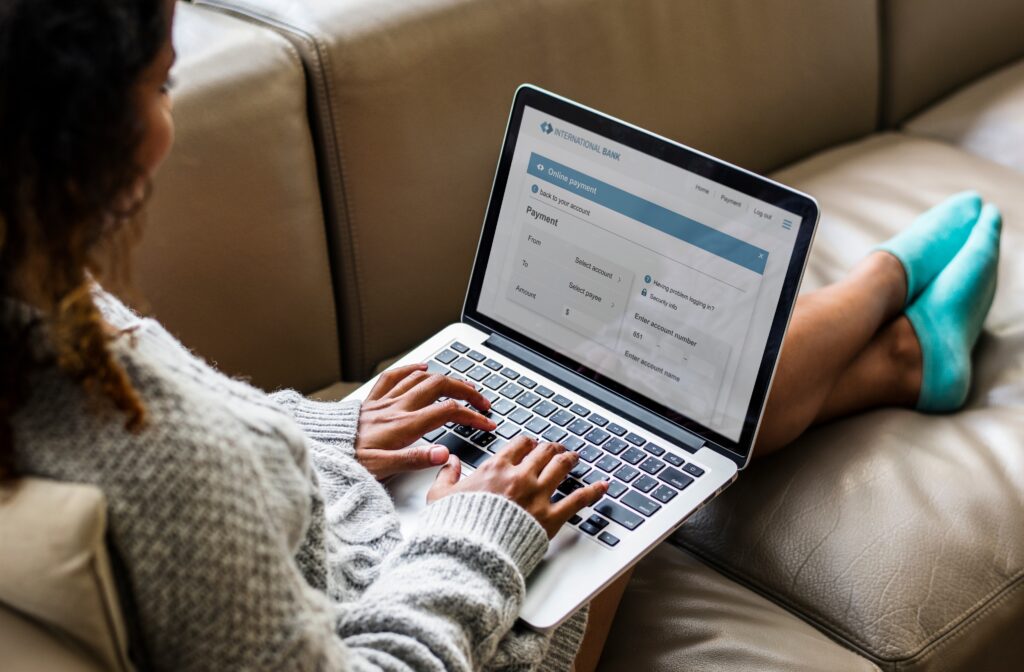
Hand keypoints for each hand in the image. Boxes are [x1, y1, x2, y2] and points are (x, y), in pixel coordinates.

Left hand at [356, 364, 495, 478]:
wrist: (320, 449)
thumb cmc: (348, 461)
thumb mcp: (383, 468)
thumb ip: (415, 459)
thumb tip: (444, 454)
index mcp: (404, 425)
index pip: (448, 412)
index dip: (473, 416)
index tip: (487, 424)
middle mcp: (397, 408)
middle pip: (441, 387)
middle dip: (467, 391)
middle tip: (483, 401)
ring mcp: (385, 401)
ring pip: (422, 378)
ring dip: (447, 379)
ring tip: (463, 386)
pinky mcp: (372, 401)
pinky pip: (394, 376)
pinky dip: (412, 369)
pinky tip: (422, 367)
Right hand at [426, 435, 608, 537]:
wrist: (471, 551)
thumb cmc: (455, 526)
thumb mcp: (439, 496)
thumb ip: (446, 476)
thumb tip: (449, 463)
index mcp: (495, 469)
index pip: (518, 446)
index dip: (527, 443)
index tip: (530, 444)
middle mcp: (520, 477)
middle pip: (542, 453)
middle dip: (551, 448)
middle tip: (556, 448)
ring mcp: (538, 495)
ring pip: (560, 468)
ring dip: (569, 460)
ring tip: (575, 457)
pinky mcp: (550, 517)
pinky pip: (578, 499)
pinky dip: (593, 491)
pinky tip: (603, 486)